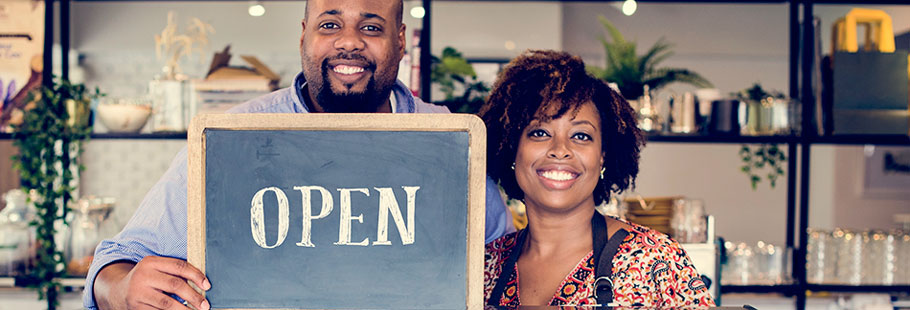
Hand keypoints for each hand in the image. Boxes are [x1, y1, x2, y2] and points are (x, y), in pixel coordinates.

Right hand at [95, 257, 210, 309]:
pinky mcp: (136, 308)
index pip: (179, 266)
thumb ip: (174, 272)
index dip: (196, 276)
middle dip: (194, 296)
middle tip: (205, 305)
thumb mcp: (156, 269)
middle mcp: (143, 276)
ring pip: (167, 303)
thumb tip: (201, 282)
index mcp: (150, 262)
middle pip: (175, 285)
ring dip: (185, 309)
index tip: (207, 286)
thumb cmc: (146, 280)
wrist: (118, 292)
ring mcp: (138, 293)